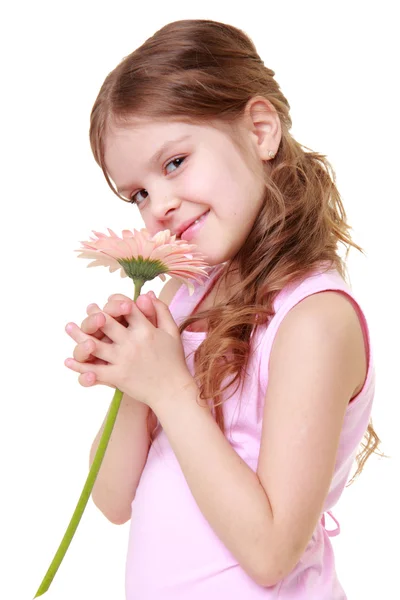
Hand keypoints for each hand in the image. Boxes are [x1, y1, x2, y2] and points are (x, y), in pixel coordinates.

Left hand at [65, 294, 194, 409]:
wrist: (172, 391)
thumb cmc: (173, 360)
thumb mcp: (172, 332)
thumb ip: (160, 311)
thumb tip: (147, 294)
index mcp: (145, 330)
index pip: (127, 308)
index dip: (116, 302)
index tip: (109, 300)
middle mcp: (132, 342)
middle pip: (106, 323)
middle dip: (94, 314)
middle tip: (89, 309)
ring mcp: (123, 360)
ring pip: (94, 345)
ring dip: (79, 335)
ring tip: (69, 327)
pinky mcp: (118, 377)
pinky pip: (95, 371)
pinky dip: (80, 367)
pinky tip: (68, 361)